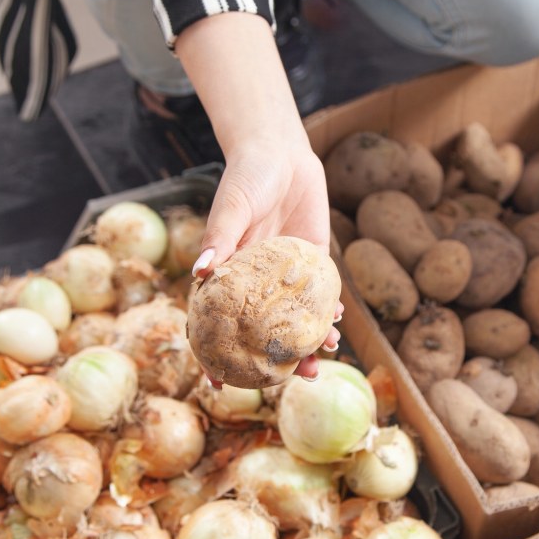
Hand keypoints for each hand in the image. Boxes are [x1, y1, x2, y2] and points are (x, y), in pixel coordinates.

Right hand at [174, 12, 342, 386]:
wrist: (281, 150)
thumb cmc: (246, 177)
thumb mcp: (231, 206)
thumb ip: (219, 238)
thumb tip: (200, 272)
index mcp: (226, 275)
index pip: (218, 324)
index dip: (217, 357)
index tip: (220, 387)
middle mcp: (255, 281)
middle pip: (264, 330)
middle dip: (276, 359)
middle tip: (293, 379)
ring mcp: (286, 274)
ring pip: (296, 318)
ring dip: (309, 340)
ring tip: (323, 358)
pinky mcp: (313, 259)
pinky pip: (320, 293)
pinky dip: (329, 310)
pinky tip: (338, 322)